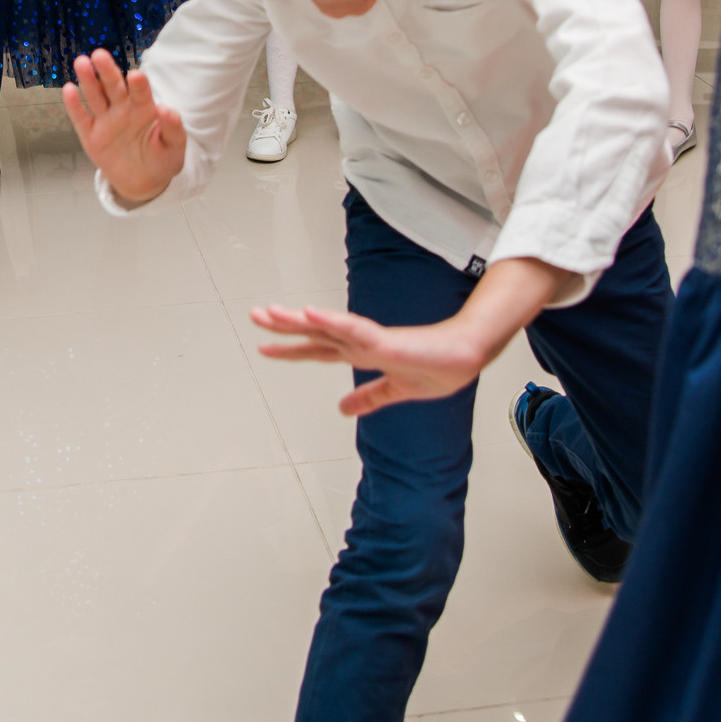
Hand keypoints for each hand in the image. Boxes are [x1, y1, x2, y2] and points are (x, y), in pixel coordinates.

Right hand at [60, 47, 185, 204]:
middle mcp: (123, 109)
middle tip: (99, 55)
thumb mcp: (174, 147)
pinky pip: (81, 119)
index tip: (135, 76)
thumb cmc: (162, 159)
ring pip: (95, 97)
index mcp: (144, 108)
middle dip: (107, 71)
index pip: (140, 92)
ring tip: (82, 63)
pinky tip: (68, 89)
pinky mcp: (91, 136)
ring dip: (88, 80)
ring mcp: (106, 121)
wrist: (144, 182)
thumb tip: (166, 109)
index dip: (138, 84)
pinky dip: (74, 105)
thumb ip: (173, 128)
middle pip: (113, 87)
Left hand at [254, 256, 577, 416]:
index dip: (290, 349)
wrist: (466, 359)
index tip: (263, 347)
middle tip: (254, 316)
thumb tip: (342, 409)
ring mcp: (370, 340)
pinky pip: (353, 329)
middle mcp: (359, 342)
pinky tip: (311, 312)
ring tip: (272, 312)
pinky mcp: (385, 341)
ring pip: (327, 326)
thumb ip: (369, 397)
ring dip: (299, 319)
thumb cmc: (436, 368)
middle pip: (314, 332)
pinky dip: (331, 320)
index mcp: (360, 353)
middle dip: (283, 326)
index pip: (317, 349)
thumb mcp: (395, 391)